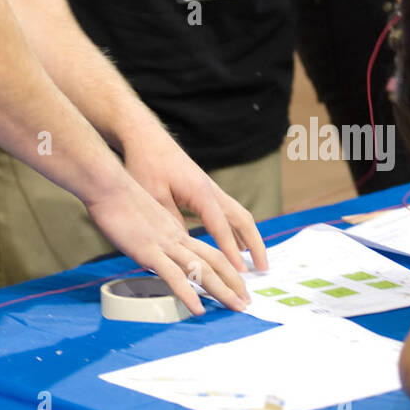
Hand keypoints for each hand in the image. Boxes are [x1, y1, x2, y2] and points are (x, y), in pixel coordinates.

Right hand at [84, 170, 251, 314]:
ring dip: (221, 290)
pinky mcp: (148, 250)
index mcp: (175, 230)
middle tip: (246, 302)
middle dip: (233, 283)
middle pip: (214, 261)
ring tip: (236, 306)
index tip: (236, 285)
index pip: (208, 252)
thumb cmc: (117, 199)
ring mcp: (164, 244)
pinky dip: (188, 293)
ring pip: (201, 270)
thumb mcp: (141, 220)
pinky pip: (173, 275)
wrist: (107, 184)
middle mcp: (175, 237)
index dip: (227, 269)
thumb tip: (153, 255)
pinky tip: (197, 308)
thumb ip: (151, 237)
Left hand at [123, 131, 267, 276]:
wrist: (145, 138)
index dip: (231, 251)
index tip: (241, 272)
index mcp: (201, 192)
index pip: (221, 227)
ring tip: (256, 261)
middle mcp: (211, 190)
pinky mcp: (204, 189)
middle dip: (255, 244)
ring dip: (249, 237)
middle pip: (242, 219)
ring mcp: (210, 189)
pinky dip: (236, 229)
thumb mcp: (154, 196)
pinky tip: (235, 243)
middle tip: (264, 269)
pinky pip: (228, 212)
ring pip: (238, 214)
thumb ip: (172, 222)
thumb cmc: (147, 164)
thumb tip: (185, 247)